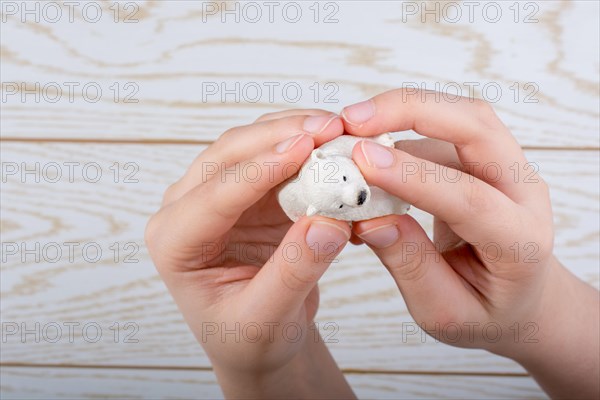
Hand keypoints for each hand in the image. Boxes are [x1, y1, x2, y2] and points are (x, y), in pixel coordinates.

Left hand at [145, 110, 354, 398]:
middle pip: (227, 155)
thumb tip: (328, 222)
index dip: (260, 169)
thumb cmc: (249, 337)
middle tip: (328, 127)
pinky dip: (304, 144)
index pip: (215, 195)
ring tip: (336, 126)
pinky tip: (332, 140)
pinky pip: (274, 154)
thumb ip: (294, 272)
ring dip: (293, 130)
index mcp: (175, 243)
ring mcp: (218, 194)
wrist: (257, 339)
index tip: (304, 148)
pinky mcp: (249, 190)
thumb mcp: (267, 318)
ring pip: (250, 144)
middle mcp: (187, 209)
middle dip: (278, 136)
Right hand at [341, 90, 598, 398]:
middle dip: (411, 110)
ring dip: (401, 111)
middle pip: (476, 126)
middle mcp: (521, 190)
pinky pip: (439, 130)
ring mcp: (503, 167)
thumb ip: (409, 265)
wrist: (523, 297)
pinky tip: (365, 149)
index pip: (469, 197)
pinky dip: (398, 129)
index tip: (363, 161)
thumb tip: (368, 221)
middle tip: (353, 120)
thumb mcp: (444, 310)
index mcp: (521, 240)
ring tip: (349, 129)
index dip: (413, 175)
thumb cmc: (487, 310)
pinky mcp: (479, 158)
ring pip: (457, 116)